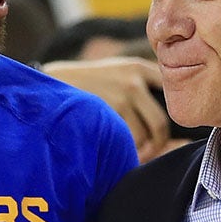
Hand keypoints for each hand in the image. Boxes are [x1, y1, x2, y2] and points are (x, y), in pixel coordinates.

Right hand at [40, 57, 169, 162]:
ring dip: (139, 150)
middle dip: (157, 144)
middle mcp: (134, 80)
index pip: (170, 95)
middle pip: (161, 123)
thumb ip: (142, 85)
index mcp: (139, 67)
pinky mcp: (109, 111)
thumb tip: (169, 125)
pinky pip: (127, 141)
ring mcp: (122, 95)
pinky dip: (124, 152)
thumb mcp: (115, 71)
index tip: (168, 133)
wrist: (49, 83)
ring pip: (145, 136)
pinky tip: (114, 151)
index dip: (171, 119)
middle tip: (147, 153)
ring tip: (127, 153)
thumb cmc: (85, 85)